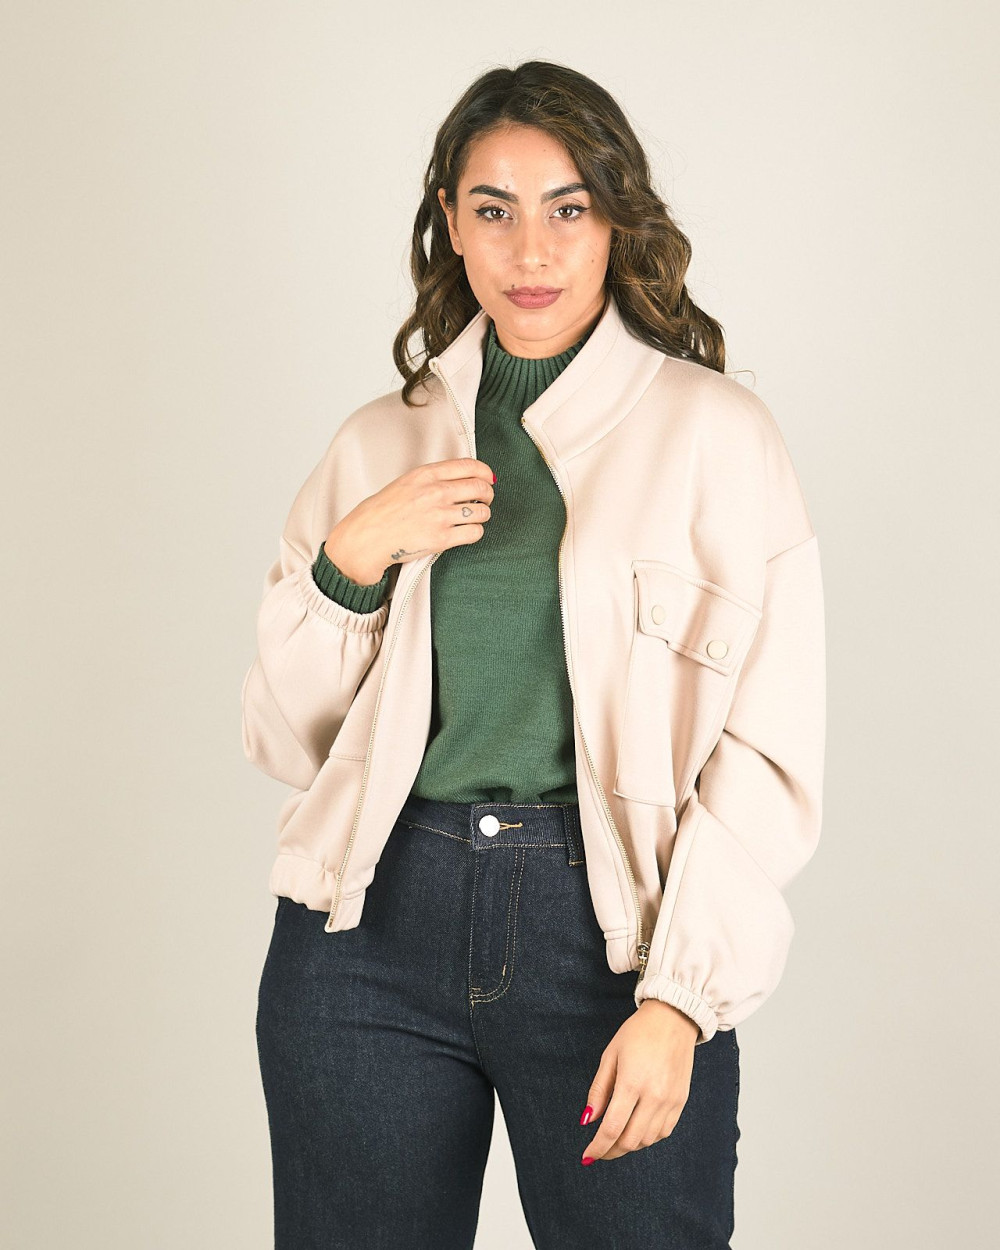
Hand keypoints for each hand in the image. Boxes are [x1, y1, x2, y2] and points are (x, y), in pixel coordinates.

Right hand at [323, 457, 494, 584]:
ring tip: (474, 517)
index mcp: (427, 474)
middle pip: (480, 487)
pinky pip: (475, 533)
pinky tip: (466, 531)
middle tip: (485, 499)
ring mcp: (440, 515)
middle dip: (488, 494)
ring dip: (482, 514)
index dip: (485, 472)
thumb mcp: (407, 482)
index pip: (470, 466)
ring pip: (482, 511)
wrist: (368, 536)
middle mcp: (436, 492)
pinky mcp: (442, 538)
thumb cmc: (384, 511)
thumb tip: (463, 477)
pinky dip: (475, 532)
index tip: (488, 478)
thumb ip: (433, 478)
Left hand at [578, 1000, 699, 1163]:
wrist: (674, 1018)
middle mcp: (654, 1096)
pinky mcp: (681, 1101)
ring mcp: (671, 1101)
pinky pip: (663, 1132)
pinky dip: (647, 1137)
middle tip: (599, 1150)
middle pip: (630, 1140)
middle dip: (611, 1150)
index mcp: (632, 1083)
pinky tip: (636, 1129)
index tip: (587, 1156)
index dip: (598, 1147)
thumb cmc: (638, 1033)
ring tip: (616, 1138)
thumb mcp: (610, 1055)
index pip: (612, 1128)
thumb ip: (599, 1090)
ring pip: (647, 1140)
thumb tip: (588, 1119)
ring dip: (629, 1144)